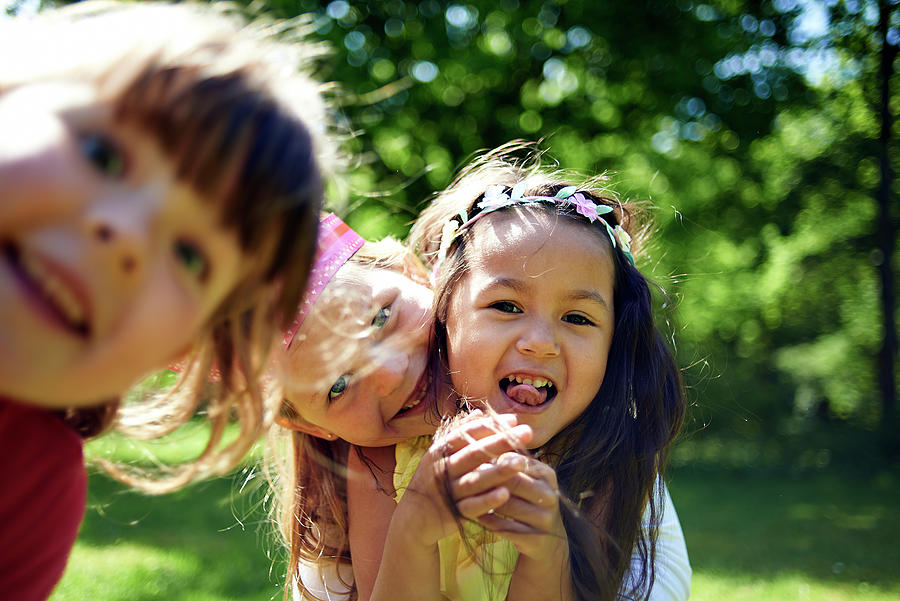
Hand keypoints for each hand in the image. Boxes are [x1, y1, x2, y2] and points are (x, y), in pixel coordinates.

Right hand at [394, 412, 532, 547]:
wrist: (414, 518)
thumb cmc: (433, 481)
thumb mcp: (440, 456)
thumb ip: (459, 435)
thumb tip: (479, 413)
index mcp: (440, 452)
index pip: (466, 433)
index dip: (490, 425)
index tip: (514, 419)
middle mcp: (442, 469)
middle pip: (474, 453)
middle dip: (501, 442)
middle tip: (528, 432)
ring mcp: (447, 492)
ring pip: (475, 480)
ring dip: (499, 471)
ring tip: (522, 462)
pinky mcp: (452, 513)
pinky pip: (471, 507)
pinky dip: (487, 500)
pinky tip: (505, 494)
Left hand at [473, 452, 567, 559]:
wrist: (546, 540)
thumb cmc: (528, 501)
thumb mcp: (526, 479)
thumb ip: (510, 461)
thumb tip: (482, 439)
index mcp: (547, 475)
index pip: (519, 461)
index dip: (495, 460)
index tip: (474, 457)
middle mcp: (550, 495)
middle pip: (515, 482)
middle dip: (490, 479)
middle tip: (466, 476)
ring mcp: (545, 518)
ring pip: (509, 505)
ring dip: (486, 500)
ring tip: (467, 494)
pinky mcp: (536, 539)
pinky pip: (506, 527)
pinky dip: (489, 520)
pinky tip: (477, 515)